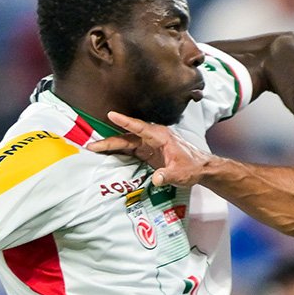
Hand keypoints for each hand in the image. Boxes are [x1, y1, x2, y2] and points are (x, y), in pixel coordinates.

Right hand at [87, 112, 212, 187]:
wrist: (201, 168)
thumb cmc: (193, 167)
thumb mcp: (181, 173)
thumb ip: (168, 175)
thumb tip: (156, 179)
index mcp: (161, 137)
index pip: (139, 127)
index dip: (125, 121)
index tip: (112, 115)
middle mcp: (153, 137)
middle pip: (127, 137)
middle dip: (109, 141)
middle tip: (92, 146)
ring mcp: (150, 144)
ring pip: (127, 143)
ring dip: (111, 146)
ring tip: (94, 149)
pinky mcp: (148, 152)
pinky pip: (130, 150)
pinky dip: (118, 152)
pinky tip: (107, 155)